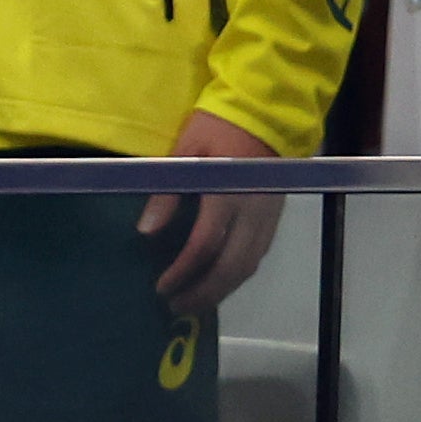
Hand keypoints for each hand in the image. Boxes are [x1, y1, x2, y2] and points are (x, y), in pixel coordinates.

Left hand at [139, 107, 283, 311]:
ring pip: (247, 266)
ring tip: (193, 302)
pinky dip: (237, 274)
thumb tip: (146, 231)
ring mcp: (267, 218)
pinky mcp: (274, 218)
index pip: (204, 245)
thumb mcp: (185, 149)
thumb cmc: (218, 126)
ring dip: (221, 290)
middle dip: (203, 292)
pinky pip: (257, 256)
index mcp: (227, 194)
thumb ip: (167, 191)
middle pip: (231, 267)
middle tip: (176, 307)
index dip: (182, 271)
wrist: (266, 114)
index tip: (161, 287)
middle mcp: (252, 213)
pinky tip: (218, 281)